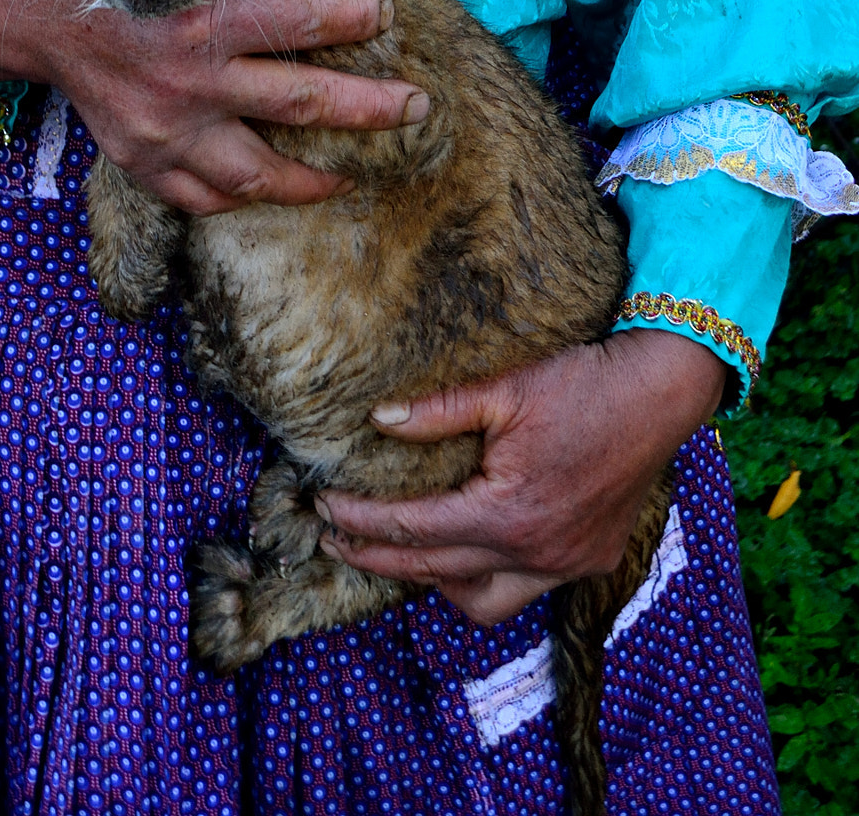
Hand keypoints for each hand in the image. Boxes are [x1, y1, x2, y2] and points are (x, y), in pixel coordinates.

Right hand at [0, 0, 429, 213]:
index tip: (386, 13)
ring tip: (352, 171)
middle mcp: (191, 80)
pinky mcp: (143, 161)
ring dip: (315, 175)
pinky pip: (203, 198)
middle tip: (415, 105)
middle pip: (302, 101)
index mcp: (205, 17)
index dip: (353, 17)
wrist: (31, 13)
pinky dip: (242, 199)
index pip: (300, 20)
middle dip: (369, 105)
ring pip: (260, 171)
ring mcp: (167, 131)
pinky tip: (272, 189)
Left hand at [316, 329, 725, 623]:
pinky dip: (490, 575)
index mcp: (507, 514)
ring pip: (486, 603)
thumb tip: (378, 420)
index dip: (361, 523)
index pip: (414, 531)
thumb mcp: (503, 388)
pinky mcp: (592, 558)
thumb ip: (436, 412)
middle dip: (379, 561)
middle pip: (436, 574)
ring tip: (404, 553)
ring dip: (439, 583)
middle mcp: (536, 553)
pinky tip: (473, 547)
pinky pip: (527, 588)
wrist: (662, 390)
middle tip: (335, 543)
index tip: (323, 511)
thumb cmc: (583, 382)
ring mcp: (568, 563)